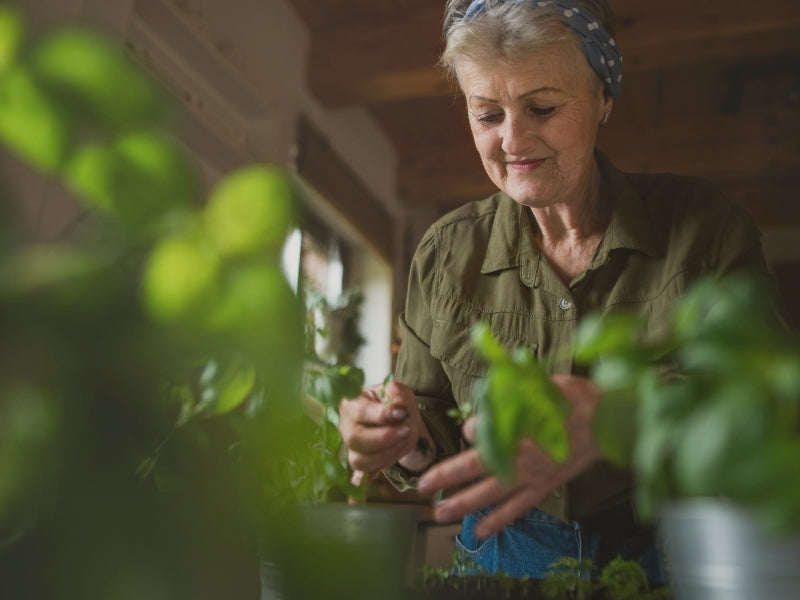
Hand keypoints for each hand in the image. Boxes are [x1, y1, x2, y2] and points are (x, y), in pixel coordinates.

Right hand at [338, 379, 434, 475]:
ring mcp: (349, 446)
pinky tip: (400, 448)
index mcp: (350, 403)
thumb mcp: (397, 391)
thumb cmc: (392, 402)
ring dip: (387, 453)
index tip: (401, 414)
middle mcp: (345, 426)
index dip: (380, 415)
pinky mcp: (359, 460)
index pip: (360, 411)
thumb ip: (396, 394)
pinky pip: (368, 469)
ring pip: (360, 460)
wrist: (398, 418)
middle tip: (406, 430)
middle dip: (384, 438)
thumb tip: (397, 408)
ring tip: (405, 439)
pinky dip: (387, 461)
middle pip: (355, 439)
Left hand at [416, 374, 601, 538]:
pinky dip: (499, 521)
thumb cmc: (578, 399)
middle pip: (479, 468)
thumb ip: (516, 389)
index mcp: (524, 429)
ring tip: (439, 513)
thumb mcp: (548, 384)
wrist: (612, 422)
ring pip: (493, 494)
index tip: (468, 428)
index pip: (486, 432)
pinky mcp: (544, 487)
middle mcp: (524, 457)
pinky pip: (518, 508)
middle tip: (423, 485)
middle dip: (448, 476)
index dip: (472, 429)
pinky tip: (480, 533)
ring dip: (464, 504)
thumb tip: (490, 391)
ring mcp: (534, 476)